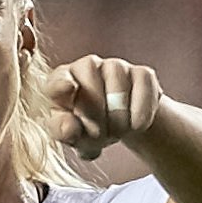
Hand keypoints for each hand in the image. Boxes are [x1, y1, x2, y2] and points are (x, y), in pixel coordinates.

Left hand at [42, 54, 162, 165]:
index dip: (62, 84)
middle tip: (99, 136)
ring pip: (118, 87)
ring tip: (117, 132)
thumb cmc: (87, 128)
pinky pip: (143, 90)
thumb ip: (65, 132)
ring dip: (118, 119)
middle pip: (90, 83)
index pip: (58, 79)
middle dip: (95, 116)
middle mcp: (87, 66)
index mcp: (62, 81)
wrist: (121, 127)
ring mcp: (115, 66)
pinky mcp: (142, 74)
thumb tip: (69, 129)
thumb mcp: (74, 136)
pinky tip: (136, 125)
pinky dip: (140, 113)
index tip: (69, 90)